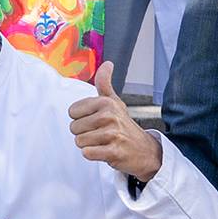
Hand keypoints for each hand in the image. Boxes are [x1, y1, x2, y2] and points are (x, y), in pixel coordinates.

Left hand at [67, 60, 161, 182]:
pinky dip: (93, 154)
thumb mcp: (115, 102)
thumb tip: (107, 63)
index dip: (81, 118)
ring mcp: (112, 134)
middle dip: (85, 133)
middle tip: (101, 134)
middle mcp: (109, 116)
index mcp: (106, 102)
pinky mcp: (113, 152)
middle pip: (74, 127)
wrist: (145, 151)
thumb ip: (104, 83)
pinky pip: (87, 153)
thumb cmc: (124, 126)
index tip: (96, 121)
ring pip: (79, 141)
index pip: (72, 111)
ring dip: (89, 145)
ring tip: (103, 142)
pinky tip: (105, 151)